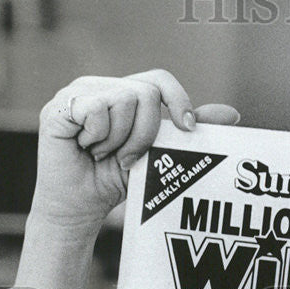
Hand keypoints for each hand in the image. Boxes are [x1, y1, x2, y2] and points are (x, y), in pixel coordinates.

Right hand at [33, 69, 239, 228]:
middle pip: (145, 92)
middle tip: (127, 156)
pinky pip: (94, 108)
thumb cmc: (116, 180)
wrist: (81, 209)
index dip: (177, 100)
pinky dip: (98, 136)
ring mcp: (77, 93)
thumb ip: (189, 132)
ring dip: (120, 138)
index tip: (186, 129)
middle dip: (146, 133)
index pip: (158, 80)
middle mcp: (100, 86)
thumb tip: (232, 114)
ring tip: (104, 153)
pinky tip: (87, 148)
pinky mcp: (57, 107)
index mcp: (123, 92)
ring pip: (122, 98)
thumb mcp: (161, 155)